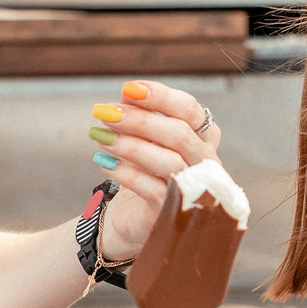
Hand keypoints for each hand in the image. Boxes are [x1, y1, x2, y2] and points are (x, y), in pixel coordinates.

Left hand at [87, 79, 223, 260]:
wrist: (134, 218)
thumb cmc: (145, 172)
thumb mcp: (146, 140)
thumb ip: (143, 118)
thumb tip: (127, 95)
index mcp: (204, 139)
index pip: (190, 110)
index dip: (160, 97)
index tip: (127, 89)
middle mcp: (206, 164)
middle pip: (179, 134)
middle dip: (139, 120)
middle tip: (105, 112)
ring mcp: (194, 189)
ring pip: (168, 161)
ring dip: (129, 145)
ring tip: (99, 136)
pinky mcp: (173, 213)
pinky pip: (152, 189)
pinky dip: (126, 173)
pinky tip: (103, 162)